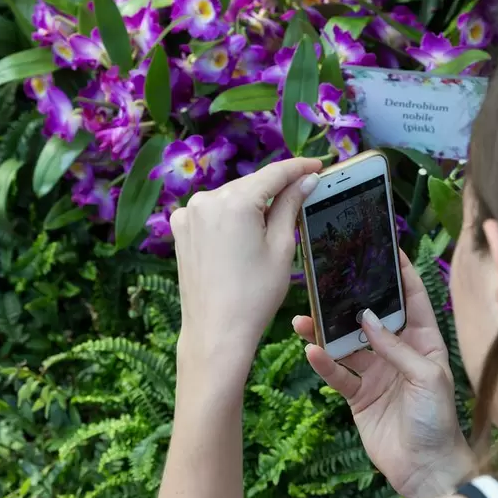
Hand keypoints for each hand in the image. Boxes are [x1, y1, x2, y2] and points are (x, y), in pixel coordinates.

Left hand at [172, 158, 321, 381]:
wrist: (216, 332)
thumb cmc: (255, 295)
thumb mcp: (281, 247)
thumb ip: (290, 205)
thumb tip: (305, 180)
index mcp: (234, 201)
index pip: (274, 173)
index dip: (298, 167)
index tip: (317, 165)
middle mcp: (206, 199)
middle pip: (250, 184)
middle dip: (275, 187)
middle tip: (303, 191)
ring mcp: (189, 213)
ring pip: (231, 197)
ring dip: (251, 202)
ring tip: (272, 220)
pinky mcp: (180, 228)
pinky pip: (212, 211)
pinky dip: (229, 215)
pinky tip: (243, 234)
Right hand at [294, 251, 474, 497]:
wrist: (425, 471)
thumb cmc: (438, 421)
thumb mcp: (427, 377)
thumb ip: (396, 347)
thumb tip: (366, 318)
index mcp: (423, 342)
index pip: (412, 300)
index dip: (400, 274)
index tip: (385, 249)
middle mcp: (398, 352)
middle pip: (370, 318)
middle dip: (350, 300)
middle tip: (328, 281)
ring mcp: (376, 372)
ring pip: (346, 343)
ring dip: (325, 331)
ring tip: (302, 318)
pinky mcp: (359, 394)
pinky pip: (337, 373)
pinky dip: (323, 363)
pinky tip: (310, 352)